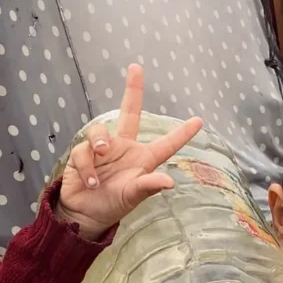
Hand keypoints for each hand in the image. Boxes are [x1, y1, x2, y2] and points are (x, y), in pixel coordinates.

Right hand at [56, 64, 202, 240]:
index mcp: (142, 160)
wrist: (84, 214)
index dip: (182, 134)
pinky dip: (86, 167)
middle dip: (133, 90)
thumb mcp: (132, 197)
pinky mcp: (83, 153)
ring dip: (98, 146)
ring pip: (100, 133)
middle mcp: (124, 149)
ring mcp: (103, 149)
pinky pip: (84, 151)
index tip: (199, 121)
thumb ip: (148, 186)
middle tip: (136, 68)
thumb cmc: (112, 206)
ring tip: (98, 171)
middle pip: (130, 112)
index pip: (166, 144)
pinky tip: (89, 182)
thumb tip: (169, 182)